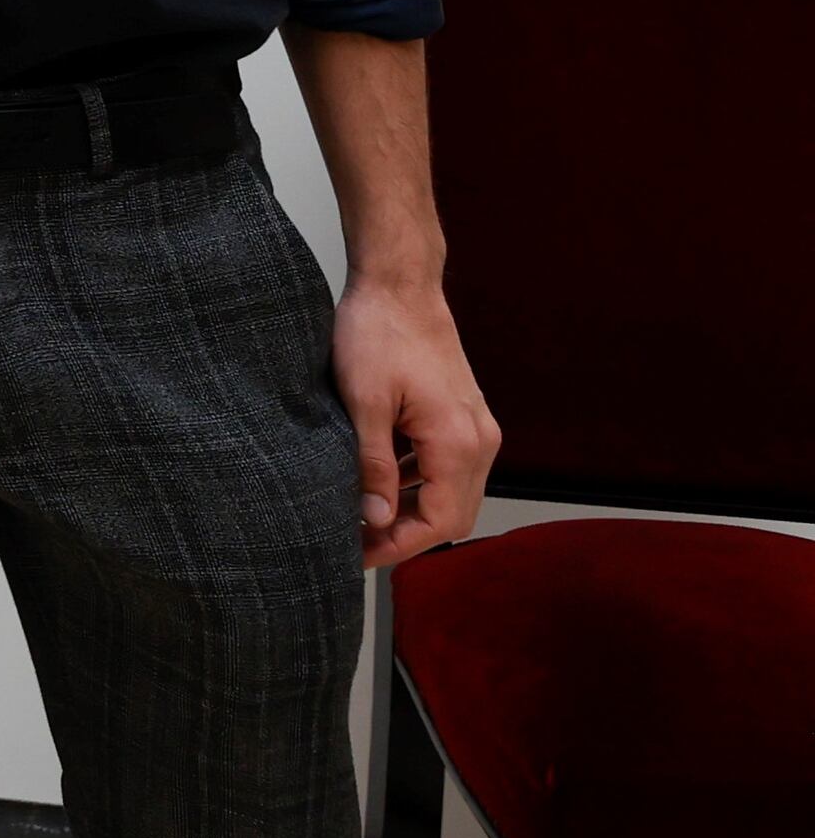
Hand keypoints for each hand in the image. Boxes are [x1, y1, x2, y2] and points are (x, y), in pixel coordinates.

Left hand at [334, 274, 497, 568]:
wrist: (399, 284)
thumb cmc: (378, 333)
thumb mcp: (363, 402)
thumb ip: (372, 464)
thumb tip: (373, 517)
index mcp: (458, 443)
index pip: (439, 521)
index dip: (399, 544)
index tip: (358, 553)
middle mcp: (479, 441)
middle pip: (452, 514)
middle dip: (406, 533)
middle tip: (357, 541)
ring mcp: (475, 427)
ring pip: (450, 491)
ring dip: (411, 508)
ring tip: (360, 514)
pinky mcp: (462, 415)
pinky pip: (446, 466)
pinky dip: (417, 481)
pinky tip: (378, 479)